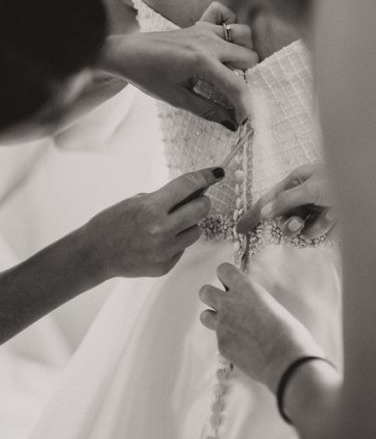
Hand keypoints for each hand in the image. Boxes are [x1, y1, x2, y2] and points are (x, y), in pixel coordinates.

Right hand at [80, 167, 224, 280]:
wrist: (94, 254)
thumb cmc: (112, 223)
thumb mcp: (136, 202)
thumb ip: (164, 198)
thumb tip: (196, 191)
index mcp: (151, 208)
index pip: (188, 186)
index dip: (206, 176)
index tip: (217, 172)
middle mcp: (161, 230)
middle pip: (202, 209)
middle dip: (201, 202)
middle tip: (194, 201)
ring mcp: (165, 250)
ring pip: (197, 231)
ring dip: (189, 224)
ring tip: (170, 224)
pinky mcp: (165, 266)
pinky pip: (183, 248)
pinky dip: (176, 242)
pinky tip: (157, 242)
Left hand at [101, 2, 256, 127]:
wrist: (126, 54)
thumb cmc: (147, 76)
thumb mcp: (177, 98)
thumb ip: (209, 110)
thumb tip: (232, 123)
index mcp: (201, 61)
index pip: (236, 85)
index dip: (245, 106)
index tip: (243, 119)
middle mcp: (207, 42)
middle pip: (249, 57)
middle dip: (248, 79)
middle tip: (234, 93)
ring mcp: (204, 30)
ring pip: (243, 36)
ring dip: (243, 53)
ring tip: (231, 69)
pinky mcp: (200, 25)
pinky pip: (225, 16)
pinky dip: (230, 27)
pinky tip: (223, 43)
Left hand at [198, 263, 323, 390]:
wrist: (286, 361)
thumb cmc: (290, 333)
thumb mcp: (275, 309)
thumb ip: (257, 304)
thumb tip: (252, 308)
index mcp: (247, 289)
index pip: (223, 270)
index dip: (227, 277)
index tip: (234, 284)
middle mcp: (230, 304)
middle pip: (205, 292)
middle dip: (213, 296)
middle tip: (228, 305)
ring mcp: (222, 326)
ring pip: (205, 315)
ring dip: (215, 318)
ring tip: (232, 326)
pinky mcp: (221, 345)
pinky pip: (219, 339)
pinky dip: (228, 341)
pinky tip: (245, 348)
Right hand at [236, 163, 335, 238]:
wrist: (375, 190)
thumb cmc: (343, 179)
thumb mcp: (311, 187)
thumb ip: (286, 200)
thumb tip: (265, 212)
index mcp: (296, 181)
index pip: (269, 200)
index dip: (254, 214)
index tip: (240, 229)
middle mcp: (304, 197)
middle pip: (283, 220)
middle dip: (290, 224)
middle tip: (298, 222)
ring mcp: (316, 211)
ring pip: (302, 231)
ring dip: (315, 225)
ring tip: (331, 213)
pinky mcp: (328, 224)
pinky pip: (318, 234)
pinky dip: (327, 228)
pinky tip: (340, 217)